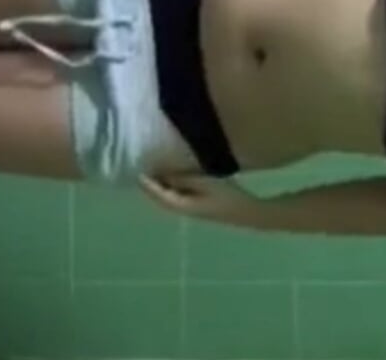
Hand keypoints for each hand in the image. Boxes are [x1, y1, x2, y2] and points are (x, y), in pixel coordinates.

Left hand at [140, 174, 258, 223]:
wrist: (247, 213)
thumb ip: (184, 179)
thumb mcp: (205, 183)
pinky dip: (172, 190)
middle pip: (162, 199)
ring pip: (170, 199)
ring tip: (154, 175)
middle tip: (142, 172)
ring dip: (161, 189)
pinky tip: (174, 182)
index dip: (148, 185)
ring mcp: (193, 210)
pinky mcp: (200, 208)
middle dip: (151, 187)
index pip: (159, 195)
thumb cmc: (228, 196)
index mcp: (183, 206)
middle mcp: (184, 210)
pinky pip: (179, 198)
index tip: (138, 173)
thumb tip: (166, 176)